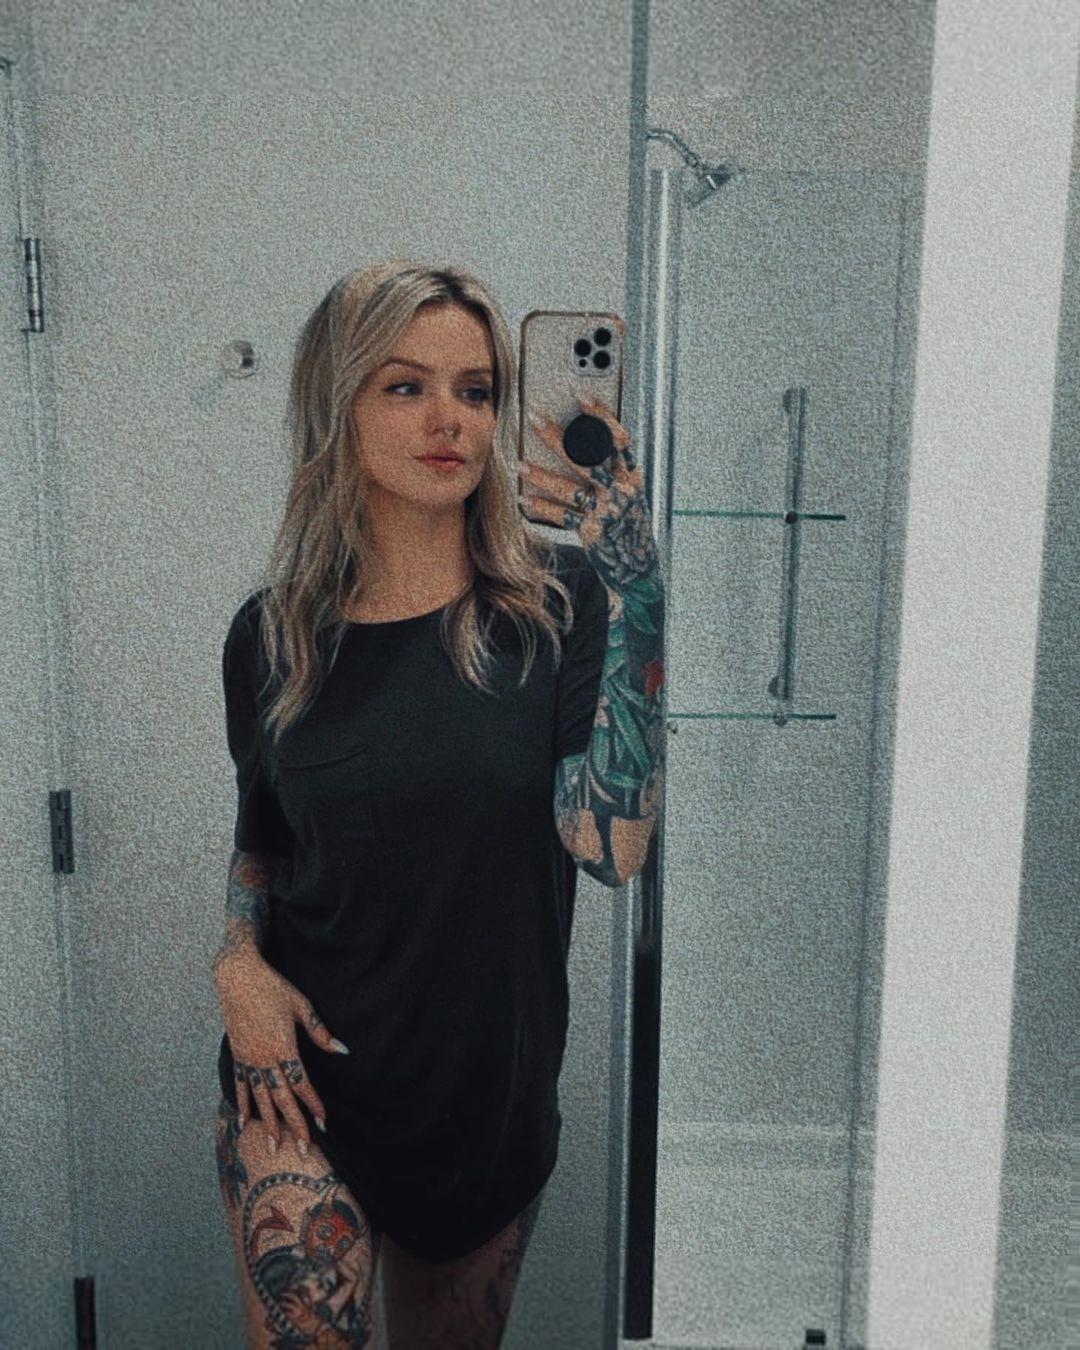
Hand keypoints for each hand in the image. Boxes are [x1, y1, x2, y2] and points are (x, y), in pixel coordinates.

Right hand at [213, 948, 345, 1152]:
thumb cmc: (273, 987)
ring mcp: (248, 1058)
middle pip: (281, 1098)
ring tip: (274, 1146)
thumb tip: (343, 1050)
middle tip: (302, 1150)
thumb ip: (319, 1031)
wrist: (237, 976)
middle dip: (293, 1124)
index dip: (313, 1104)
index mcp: (283, 1046)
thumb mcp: (301, 1005)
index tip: (323, 1123)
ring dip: (269, 1123)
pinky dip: (243, 1104)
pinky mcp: (237, 1054)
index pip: (301, 1083)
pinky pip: (241, 1085)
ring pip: (260, 1097)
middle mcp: (264, 1057)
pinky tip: (246, 1122)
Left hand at [520, 390, 659, 590]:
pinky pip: (562, 515)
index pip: (618, 438)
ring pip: (569, 487)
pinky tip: (524, 500)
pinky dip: (542, 507)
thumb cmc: (628, 521)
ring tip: (519, 466)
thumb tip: (583, 437)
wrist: (638, 564)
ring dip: (541, 476)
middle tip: (536, 420)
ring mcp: (607, 511)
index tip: (581, 397)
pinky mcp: (592, 530)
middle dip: (558, 437)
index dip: (601, 416)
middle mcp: (621, 490)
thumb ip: (613, 467)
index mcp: (633, 475)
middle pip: (586, 458)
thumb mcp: (630, 491)